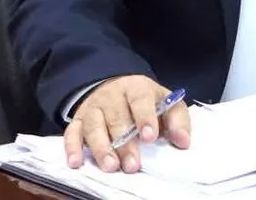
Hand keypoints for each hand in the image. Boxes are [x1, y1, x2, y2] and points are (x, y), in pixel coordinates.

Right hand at [63, 75, 190, 173]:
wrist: (115, 88)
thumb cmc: (145, 102)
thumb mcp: (165, 103)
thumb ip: (177, 120)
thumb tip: (183, 141)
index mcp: (136, 87)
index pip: (140, 99)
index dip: (144, 117)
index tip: (149, 137)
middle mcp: (112, 95)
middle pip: (116, 117)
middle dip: (124, 143)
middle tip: (133, 165)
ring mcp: (93, 107)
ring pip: (94, 126)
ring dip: (101, 147)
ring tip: (111, 166)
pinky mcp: (78, 120)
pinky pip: (72, 132)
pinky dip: (72, 147)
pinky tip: (76, 162)